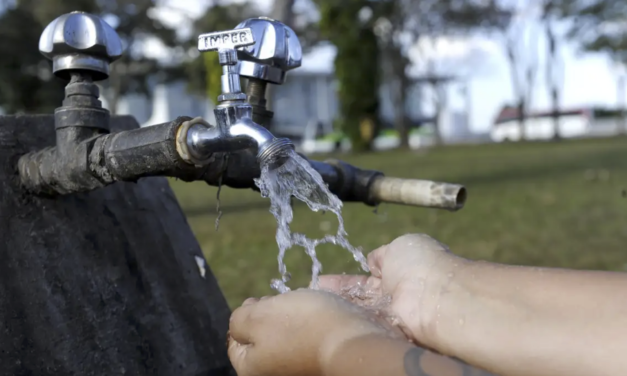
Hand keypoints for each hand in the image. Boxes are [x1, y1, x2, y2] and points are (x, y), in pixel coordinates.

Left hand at [227, 288, 405, 375]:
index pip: (235, 342)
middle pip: (262, 340)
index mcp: (251, 369)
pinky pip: (308, 342)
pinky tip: (320, 318)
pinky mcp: (319, 365)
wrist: (354, 343)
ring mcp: (298, 371)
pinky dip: (311, 328)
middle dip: (270, 316)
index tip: (260, 299)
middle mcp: (274, 375)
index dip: (245, 315)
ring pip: (286, 338)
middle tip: (283, 302)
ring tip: (305, 307)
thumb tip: (240, 322)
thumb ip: (238, 319)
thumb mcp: (257, 316)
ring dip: (292, 320)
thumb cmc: (302, 326)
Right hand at [317, 233, 466, 348]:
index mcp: (399, 272)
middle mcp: (393, 296)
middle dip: (336, 295)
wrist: (435, 296)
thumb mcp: (400, 246)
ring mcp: (389, 315)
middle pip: (359, 297)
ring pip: (358, 311)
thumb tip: (372, 260)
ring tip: (311, 304)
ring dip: (337, 307)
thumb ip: (383, 254)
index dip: (345, 281)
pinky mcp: (386, 332)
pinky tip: (323, 317)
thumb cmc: (421, 265)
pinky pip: (361, 325)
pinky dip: (344, 320)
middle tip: (313, 293)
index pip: (366, 278)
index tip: (323, 281)